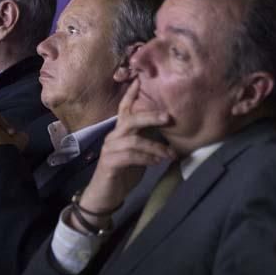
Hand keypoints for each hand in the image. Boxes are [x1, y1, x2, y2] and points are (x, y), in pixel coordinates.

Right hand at [77, 79, 175, 215]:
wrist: (105, 195)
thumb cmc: (123, 173)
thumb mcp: (139, 154)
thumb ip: (148, 141)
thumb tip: (168, 131)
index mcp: (120, 131)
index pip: (125, 108)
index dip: (131, 94)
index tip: (140, 79)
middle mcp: (113, 136)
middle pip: (130, 119)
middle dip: (150, 116)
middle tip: (168, 117)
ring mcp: (110, 149)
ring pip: (134, 140)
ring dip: (155, 147)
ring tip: (170, 155)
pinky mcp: (110, 163)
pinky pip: (129, 156)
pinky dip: (145, 158)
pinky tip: (156, 163)